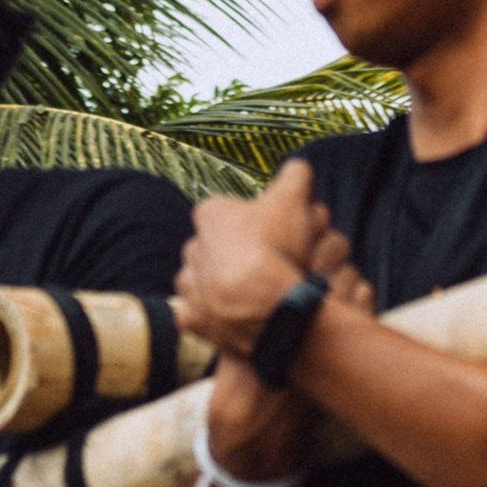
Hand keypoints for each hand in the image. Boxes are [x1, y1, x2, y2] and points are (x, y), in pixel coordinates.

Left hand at [174, 165, 368, 356]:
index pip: (231, 210)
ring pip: (206, 279)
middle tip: (270, 266)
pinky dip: (215, 315)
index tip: (277, 235)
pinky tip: (238, 315)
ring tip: (255, 293)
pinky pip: (199, 313)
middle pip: (219, 245)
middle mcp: (192, 247)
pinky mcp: (190, 319)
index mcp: (211, 214)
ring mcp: (189, 285)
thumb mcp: (293, 199)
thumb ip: (295, 176)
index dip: (258, 221)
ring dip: (224, 284)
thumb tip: (298, 168)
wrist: (264, 307)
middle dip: (239, 253)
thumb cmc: (276, 249)